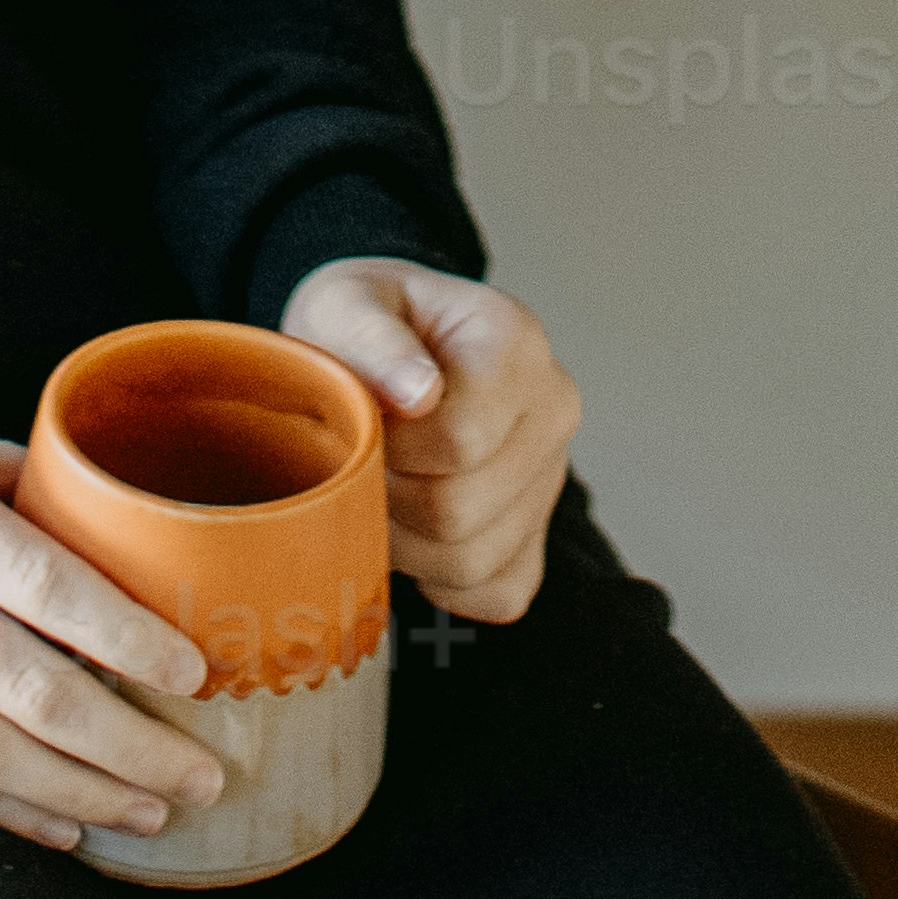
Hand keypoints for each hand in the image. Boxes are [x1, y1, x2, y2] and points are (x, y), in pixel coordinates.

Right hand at [0, 393, 229, 849]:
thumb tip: (85, 507)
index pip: (53, 587)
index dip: (130, 637)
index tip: (195, 672)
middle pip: (38, 691)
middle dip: (131, 745)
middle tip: (205, 774)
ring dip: (81, 793)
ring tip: (153, 814)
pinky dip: (1, 811)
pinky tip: (60, 831)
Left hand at [275, 256, 581, 626]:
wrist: (383, 352)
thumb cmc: (362, 328)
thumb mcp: (344, 306)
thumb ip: (371, 338)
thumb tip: (420, 393)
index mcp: (515, 342)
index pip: (460, 440)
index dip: (391, 448)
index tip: (367, 419)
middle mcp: (553, 407)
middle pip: (461, 509)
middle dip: (390, 498)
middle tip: (366, 461)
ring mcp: (551, 475)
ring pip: (474, 560)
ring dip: (406, 543)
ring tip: (385, 490)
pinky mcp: (539, 533)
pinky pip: (497, 593)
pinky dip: (441, 580)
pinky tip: (416, 529)